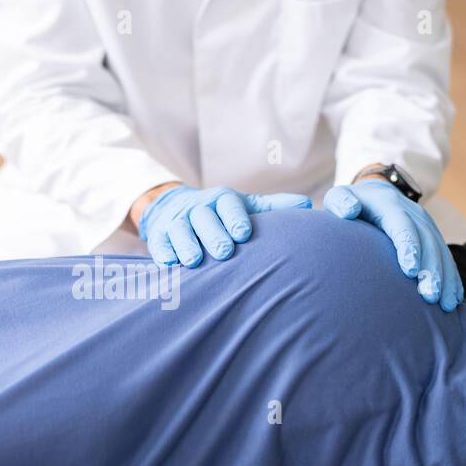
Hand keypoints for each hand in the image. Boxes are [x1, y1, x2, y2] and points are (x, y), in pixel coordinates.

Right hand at [138, 184, 312, 267]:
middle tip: (224, 252)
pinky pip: (159, 244)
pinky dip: (163, 253)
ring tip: (195, 261)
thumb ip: (272, 207)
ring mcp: (175, 222)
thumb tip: (308, 205)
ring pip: (179, 231)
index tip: (243, 233)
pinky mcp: (158, 237)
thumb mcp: (244, 206)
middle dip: (213, 234)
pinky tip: (169, 264)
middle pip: (203, 218)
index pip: (228, 205)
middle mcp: (197, 208)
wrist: (173, 208)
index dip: (234, 217)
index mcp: (221, 200)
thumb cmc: (219, 213)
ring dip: (186, 245)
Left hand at [323, 178, 464, 311]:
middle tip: (430, 295)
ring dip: (445, 278)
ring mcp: (426, 225)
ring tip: (444, 304)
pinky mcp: (433, 237)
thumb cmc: (352, 203)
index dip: (408, 247)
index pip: (402, 225)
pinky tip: (453, 299)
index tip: (410, 271)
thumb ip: (341, 201)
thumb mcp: (339, 197)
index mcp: (390, 204)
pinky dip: (452, 278)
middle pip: (427, 242)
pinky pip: (446, 257)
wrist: (376, 193)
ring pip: (441, 251)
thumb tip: (350, 210)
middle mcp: (413, 214)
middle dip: (431, 270)